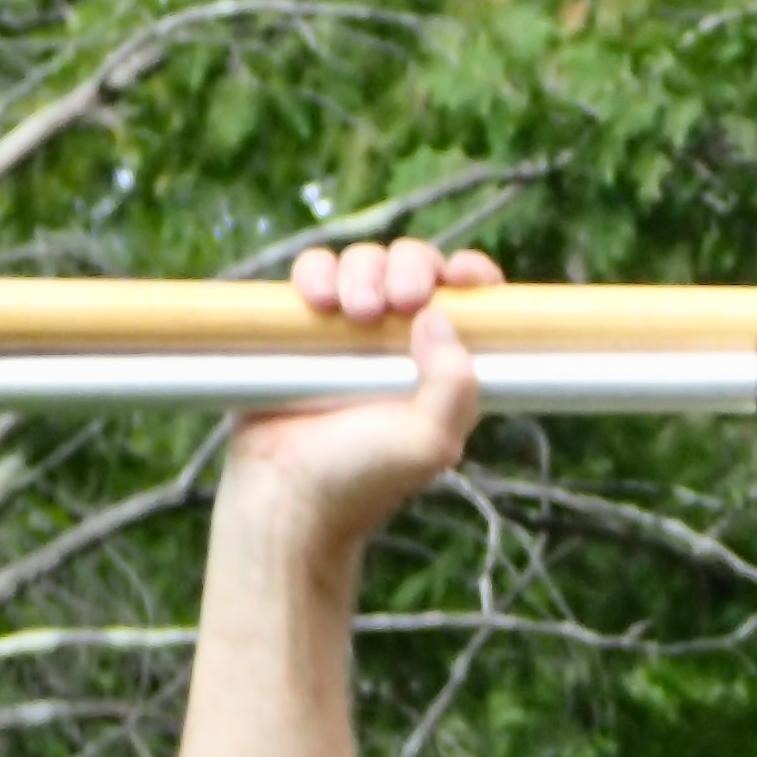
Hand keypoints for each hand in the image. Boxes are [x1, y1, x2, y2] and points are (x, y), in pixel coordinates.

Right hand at [220, 232, 506, 556]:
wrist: (286, 494)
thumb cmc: (361, 480)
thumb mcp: (431, 441)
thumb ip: (455, 382)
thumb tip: (437, 316)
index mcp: (440, 367)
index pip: (469, 301)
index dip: (470, 276)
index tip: (460, 278)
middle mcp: (398, 344)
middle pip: (415, 267)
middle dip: (410, 269)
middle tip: (398, 301)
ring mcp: (348, 332)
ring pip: (365, 262)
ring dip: (363, 270)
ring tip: (351, 312)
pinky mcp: (300, 326)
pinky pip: (313, 273)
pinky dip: (317, 272)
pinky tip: (317, 301)